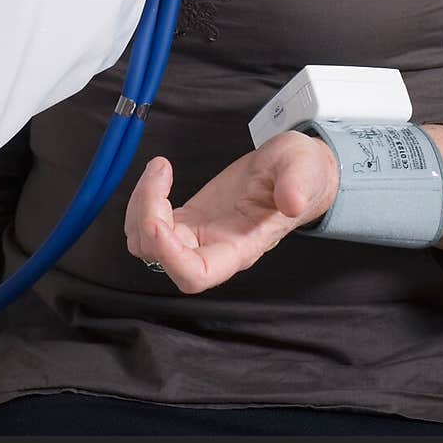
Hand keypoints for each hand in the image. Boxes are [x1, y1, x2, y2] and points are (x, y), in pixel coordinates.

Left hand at [124, 132, 339, 292]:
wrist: (296, 170)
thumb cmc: (302, 174)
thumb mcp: (304, 169)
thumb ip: (297, 185)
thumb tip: (292, 202)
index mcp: (241, 247)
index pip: (195, 274)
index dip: (169, 255)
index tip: (159, 219)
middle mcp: (214, 248)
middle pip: (161, 258)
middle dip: (147, 219)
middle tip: (159, 174)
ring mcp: (197, 235)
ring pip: (147, 243)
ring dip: (139, 208)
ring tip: (159, 170)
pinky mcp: (188, 219)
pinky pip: (150, 223)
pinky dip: (144, 200)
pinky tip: (161, 172)